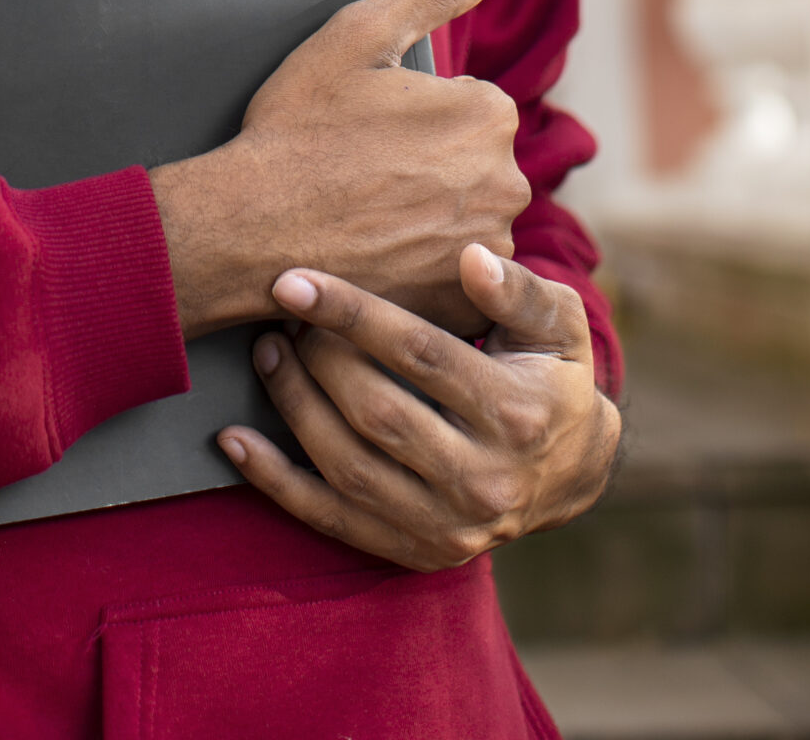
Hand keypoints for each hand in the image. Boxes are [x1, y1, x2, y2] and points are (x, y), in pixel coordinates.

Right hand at [150, 0, 529, 337]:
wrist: (252, 226)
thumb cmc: (299, 127)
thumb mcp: (360, 35)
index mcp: (488, 112)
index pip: (467, 106)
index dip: (414, 115)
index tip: (367, 129)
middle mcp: (507, 182)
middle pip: (472, 164)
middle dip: (429, 167)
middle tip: (361, 172)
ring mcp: (485, 249)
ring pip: (464, 219)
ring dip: (428, 218)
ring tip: (366, 216)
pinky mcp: (462, 303)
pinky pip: (453, 276)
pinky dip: (422, 267)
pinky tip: (377, 256)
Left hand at [218, 244, 620, 569]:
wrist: (574, 473)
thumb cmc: (552, 376)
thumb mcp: (558, 326)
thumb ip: (518, 290)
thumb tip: (469, 257)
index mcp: (515, 414)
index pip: (420, 355)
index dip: (352, 314)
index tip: (293, 281)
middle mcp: (484, 481)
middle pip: (376, 412)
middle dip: (315, 358)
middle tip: (280, 317)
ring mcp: (449, 526)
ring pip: (348, 466)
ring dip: (292, 405)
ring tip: (266, 353)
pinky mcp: (418, 552)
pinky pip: (333, 520)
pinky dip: (276, 482)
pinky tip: (235, 440)